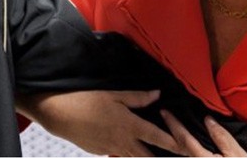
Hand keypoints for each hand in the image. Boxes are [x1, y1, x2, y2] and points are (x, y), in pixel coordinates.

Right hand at [16, 90, 182, 156]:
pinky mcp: (100, 152)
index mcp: (129, 125)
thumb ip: (138, 97)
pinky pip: (118, 155)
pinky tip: (128, 148)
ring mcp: (111, 149)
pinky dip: (126, 153)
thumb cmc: (87, 100)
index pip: (158, 137)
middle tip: (175, 155)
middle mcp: (123, 141)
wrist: (60, 114)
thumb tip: (157, 94)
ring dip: (145, 157)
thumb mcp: (114, 95)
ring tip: (153, 154)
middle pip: (148, 156)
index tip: (186, 146)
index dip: (174, 142)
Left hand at [161, 110, 246, 156]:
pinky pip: (187, 157)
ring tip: (166, 130)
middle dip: (166, 134)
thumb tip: (207, 119)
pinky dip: (181, 150)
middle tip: (160, 117)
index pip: (184, 139)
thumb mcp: (237, 154)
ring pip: (180, 156)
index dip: (173, 124)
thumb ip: (222, 137)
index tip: (164, 112)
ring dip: (172, 144)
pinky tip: (177, 144)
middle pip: (177, 149)